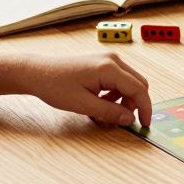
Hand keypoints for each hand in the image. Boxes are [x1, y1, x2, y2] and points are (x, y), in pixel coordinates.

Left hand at [22, 52, 152, 127]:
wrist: (38, 72)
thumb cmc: (55, 86)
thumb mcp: (83, 105)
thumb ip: (110, 112)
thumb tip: (130, 119)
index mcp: (109, 68)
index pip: (139, 89)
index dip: (145, 108)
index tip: (144, 124)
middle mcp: (113, 60)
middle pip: (138, 84)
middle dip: (134, 104)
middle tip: (121, 120)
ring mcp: (108, 59)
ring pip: (130, 83)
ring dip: (123, 100)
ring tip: (103, 112)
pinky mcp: (103, 63)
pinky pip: (119, 80)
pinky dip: (115, 94)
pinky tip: (100, 102)